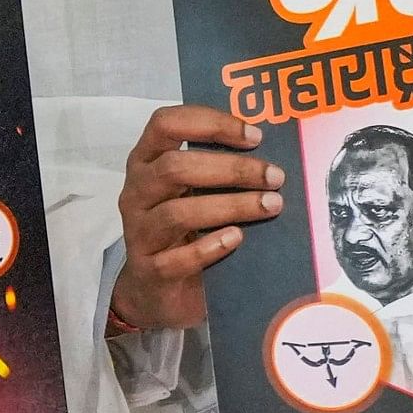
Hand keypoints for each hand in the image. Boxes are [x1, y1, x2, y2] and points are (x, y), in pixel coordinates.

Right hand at [112, 107, 281, 334]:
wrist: (155, 289)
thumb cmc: (183, 230)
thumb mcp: (192, 193)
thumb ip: (216, 172)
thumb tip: (272, 156)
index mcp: (146, 162)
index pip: (165, 124)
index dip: (210, 123)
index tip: (255, 137)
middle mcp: (137, 191)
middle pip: (174, 168)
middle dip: (232, 169)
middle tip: (275, 177)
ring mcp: (139, 231)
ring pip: (178, 212)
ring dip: (231, 206)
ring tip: (270, 206)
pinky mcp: (149, 269)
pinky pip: (177, 258)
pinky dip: (210, 247)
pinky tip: (236, 239)